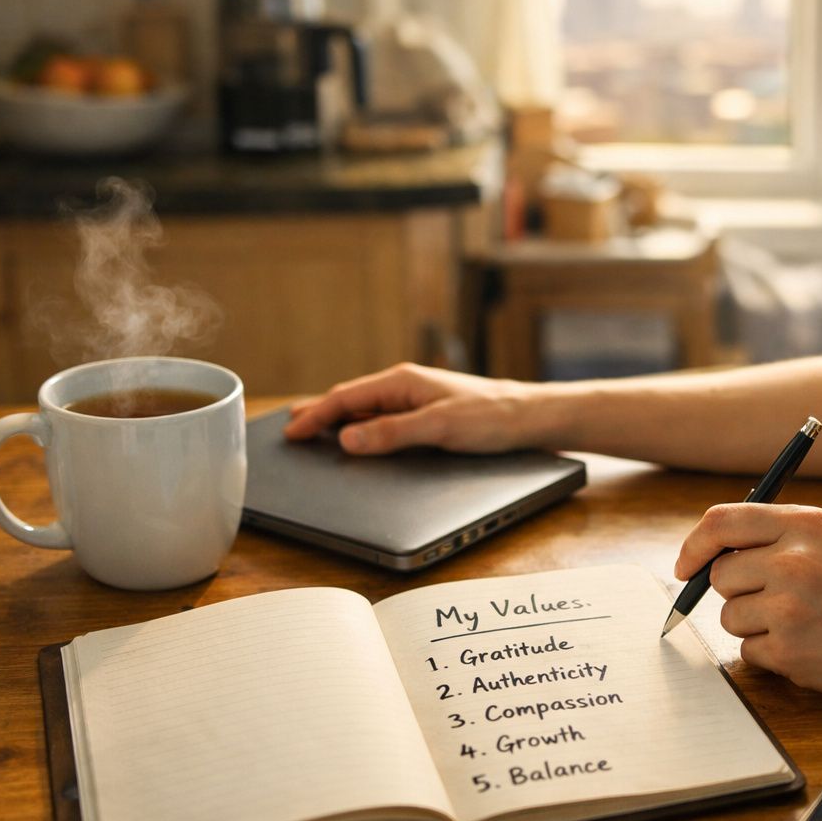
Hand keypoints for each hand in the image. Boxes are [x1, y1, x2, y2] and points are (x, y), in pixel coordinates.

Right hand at [283, 363, 540, 454]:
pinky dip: (362, 427)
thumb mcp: (438, 428)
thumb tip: (348, 438)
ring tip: (314, 431)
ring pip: (366, 409)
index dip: (315, 416)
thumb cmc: (491, 417)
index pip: (345, 397)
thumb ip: (391, 433)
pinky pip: (383, 418)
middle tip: (291, 429)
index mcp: (402, 381)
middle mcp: (406, 386)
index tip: (291, 432)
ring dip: (339, 420)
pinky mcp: (428, 413)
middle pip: (351, 400)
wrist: (530, 418)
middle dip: (319, 414)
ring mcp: (416, 399)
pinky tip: (359, 437)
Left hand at [676, 503, 821, 710]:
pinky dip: (771, 655)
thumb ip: (786, 535)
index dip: (695, 545)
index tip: (686, 566)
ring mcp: (789, 606)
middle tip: (776, 603)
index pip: (721, 522)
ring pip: (730, 616)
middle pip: (720, 574)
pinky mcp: (789, 650)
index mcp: (807, 524)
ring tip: (805, 626)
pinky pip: (749, 652)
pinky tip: (811, 648)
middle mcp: (793, 560)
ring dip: (756, 626)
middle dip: (738, 591)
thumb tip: (720, 548)